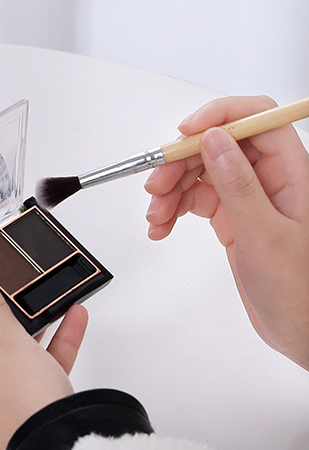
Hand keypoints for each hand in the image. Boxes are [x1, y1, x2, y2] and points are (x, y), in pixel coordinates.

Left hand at [0, 258, 87, 449]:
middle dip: (3, 305)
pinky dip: (48, 349)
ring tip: (48, 297)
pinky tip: (72, 321)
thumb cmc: (26, 407)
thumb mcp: (6, 343)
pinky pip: (30, 374)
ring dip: (31, 325)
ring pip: (8, 354)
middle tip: (17, 278)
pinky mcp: (17, 417)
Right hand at [145, 95, 308, 369]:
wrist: (304, 335)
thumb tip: (214, 139)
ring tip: (156, 215)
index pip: (256, 117)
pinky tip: (161, 226)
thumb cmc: (301, 293)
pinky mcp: (234, 218)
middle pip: (218, 143)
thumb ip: (238, 186)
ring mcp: (250, 197)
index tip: (186, 132)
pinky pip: (196, 198)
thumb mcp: (266, 238)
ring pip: (201, 170)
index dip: (219, 114)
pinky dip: (174, 208)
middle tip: (156, 185)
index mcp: (292, 172)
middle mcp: (270, 178)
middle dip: (182, 160)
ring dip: (171, 187)